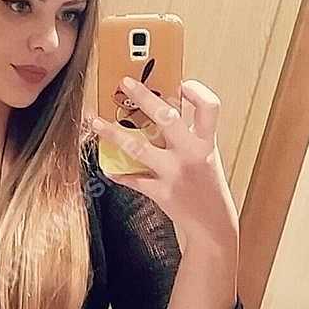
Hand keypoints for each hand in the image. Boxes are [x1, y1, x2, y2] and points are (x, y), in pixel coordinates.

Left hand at [91, 76, 238, 252]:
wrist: (213, 226)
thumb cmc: (207, 187)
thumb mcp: (206, 156)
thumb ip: (189, 135)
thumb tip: (164, 108)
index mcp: (206, 143)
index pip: (209, 107)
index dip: (197, 92)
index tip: (181, 82)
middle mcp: (191, 155)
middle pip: (166, 118)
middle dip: (143, 97)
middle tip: (124, 83)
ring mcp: (174, 173)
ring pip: (138, 148)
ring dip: (114, 133)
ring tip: (96, 122)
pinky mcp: (161, 192)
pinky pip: (133, 179)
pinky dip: (118, 173)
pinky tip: (107, 167)